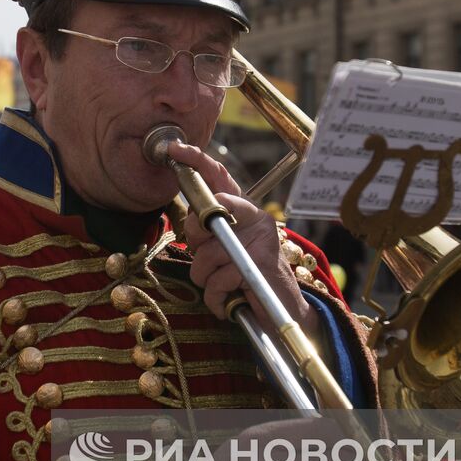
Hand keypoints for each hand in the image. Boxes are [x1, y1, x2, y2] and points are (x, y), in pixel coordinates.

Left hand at [166, 141, 317, 339]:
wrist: (284, 310)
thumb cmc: (247, 278)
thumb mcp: (226, 249)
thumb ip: (208, 232)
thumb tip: (191, 220)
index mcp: (245, 211)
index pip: (220, 178)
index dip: (197, 161)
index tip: (176, 150)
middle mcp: (256, 218)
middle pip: (203, 218)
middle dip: (195, 245)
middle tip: (208, 262)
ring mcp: (261, 240)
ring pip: (206, 256)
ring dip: (206, 280)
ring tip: (223, 287)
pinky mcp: (261, 264)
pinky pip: (218, 280)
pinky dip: (217, 299)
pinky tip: (229, 301)